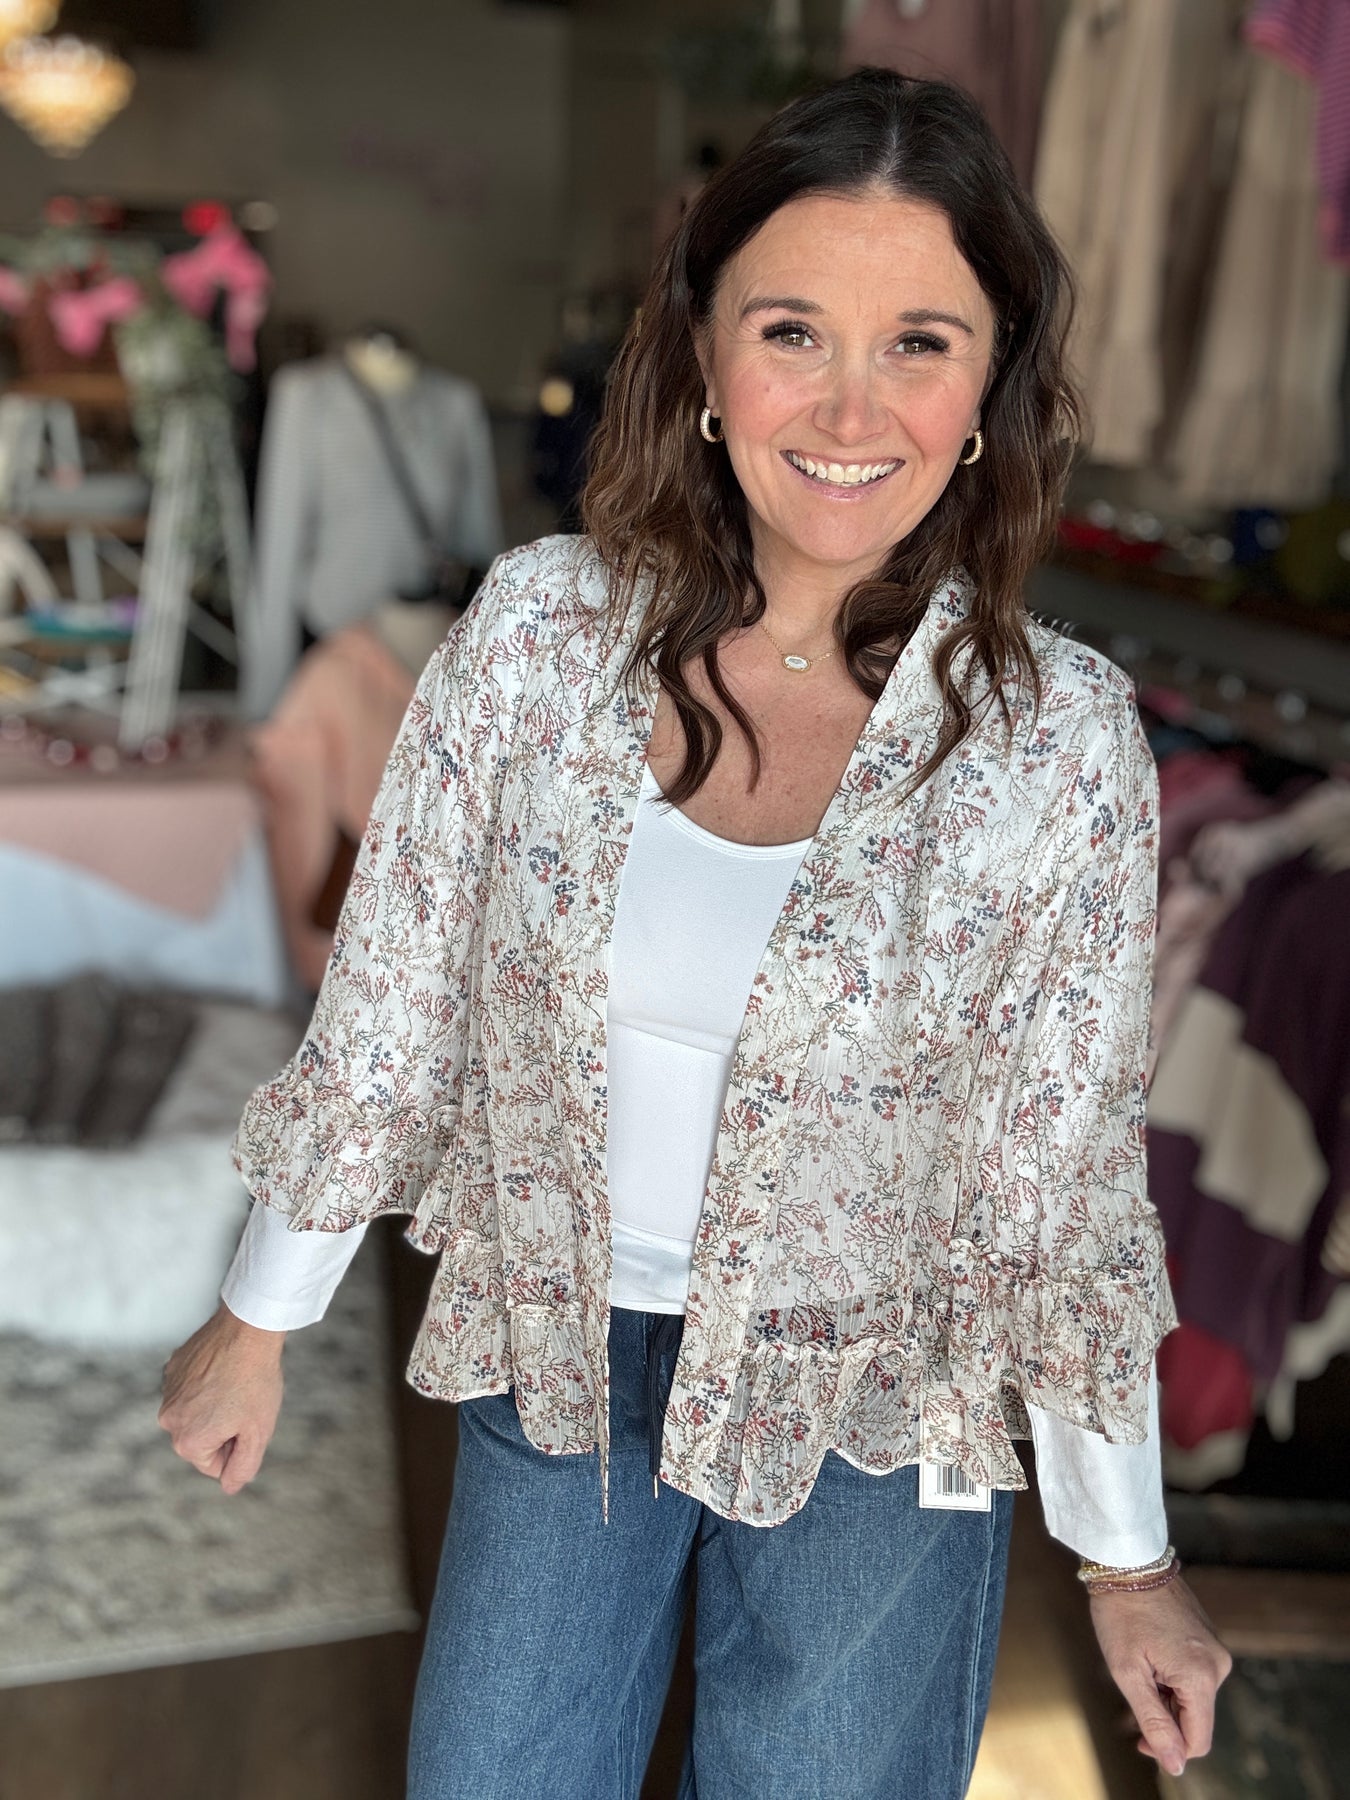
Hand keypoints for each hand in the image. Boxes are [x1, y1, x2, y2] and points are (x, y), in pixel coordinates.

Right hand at [158, 1303, 285, 1495]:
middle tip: (244, 1403)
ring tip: (235, 1384)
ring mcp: (168, 1392)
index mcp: (187, 1442)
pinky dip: (206, 1384)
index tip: (248, 1421)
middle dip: (223, 1428)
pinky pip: (191, 1388)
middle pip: (201, 1440)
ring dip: (214, 1406)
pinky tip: (225, 1368)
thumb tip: (229, 1487)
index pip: (213, 1465)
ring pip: (195, 1413)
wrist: (248, 1330)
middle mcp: (168, 1420)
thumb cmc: (256, 1382)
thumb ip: (242, 1468)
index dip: (237, 1446)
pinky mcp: (172, 1368)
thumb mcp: (258, 1433)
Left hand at [1089, 1576, 1232, 1777]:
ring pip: (1194, 1697)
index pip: (1198, 1740)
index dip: (1168, 1749)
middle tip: (1131, 1689)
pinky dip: (1173, 1676)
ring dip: (1166, 1695)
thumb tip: (1175, 1764)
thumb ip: (1154, 1721)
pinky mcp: (1209, 1638)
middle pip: (1196, 1719)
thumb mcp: (1128, 1672)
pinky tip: (1150, 1652)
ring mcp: (1216, 1649)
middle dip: (1165, 1717)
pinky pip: (1195, 1674)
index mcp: (1201, 1676)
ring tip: (1139, 1663)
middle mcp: (1218, 1665)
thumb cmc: (1121, 1613)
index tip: (1138, 1737)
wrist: (1128, 1560)